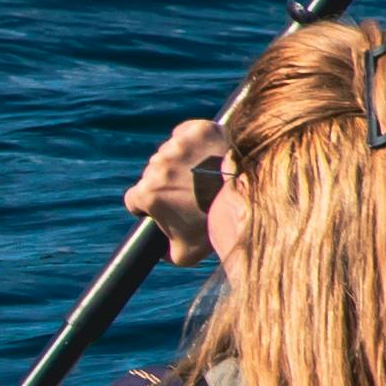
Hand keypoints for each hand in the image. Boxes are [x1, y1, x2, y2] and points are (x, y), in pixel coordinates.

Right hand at [125, 117, 235, 266]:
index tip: (162, 207)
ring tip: (203, 176)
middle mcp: (157, 165)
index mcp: (148, 193)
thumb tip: (159, 252)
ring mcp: (177, 144)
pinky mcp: (197, 130)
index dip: (146, 206)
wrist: (252, 198)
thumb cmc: (217, 226)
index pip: (133, 199)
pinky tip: (206, 157)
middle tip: (191, 193)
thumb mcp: (186, 253)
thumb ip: (165, 255)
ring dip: (179, 162)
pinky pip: (184, 134)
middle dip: (166, 183)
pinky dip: (191, 143)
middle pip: (152, 174)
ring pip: (169, 153)